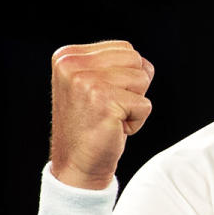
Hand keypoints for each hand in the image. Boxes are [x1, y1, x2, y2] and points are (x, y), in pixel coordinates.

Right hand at [49, 40, 153, 189]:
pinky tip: (113, 129)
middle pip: (136, 60)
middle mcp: (73, 65)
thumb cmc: (91, 125)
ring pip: (143, 79)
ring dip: (134, 103)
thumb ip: (116, 65)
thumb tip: (146, 63)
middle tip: (109, 108)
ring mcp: (86, 82)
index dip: (126, 76)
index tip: (103, 97)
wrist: (76, 165)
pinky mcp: (104, 102)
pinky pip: (145, 105)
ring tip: (110, 117)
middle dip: (133, 87)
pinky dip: (136, 121)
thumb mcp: (94, 84)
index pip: (125, 48)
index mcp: (68, 56)